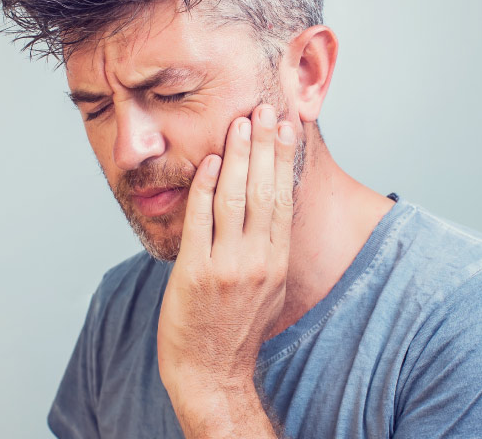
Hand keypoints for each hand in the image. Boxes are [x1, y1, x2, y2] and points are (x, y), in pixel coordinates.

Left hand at [156, 104, 296, 436]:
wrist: (211, 371)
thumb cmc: (236, 327)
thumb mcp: (267, 287)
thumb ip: (269, 247)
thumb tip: (270, 208)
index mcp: (276, 261)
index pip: (283, 197)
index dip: (283, 158)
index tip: (285, 126)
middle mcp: (257, 260)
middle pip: (263, 190)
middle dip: (263, 145)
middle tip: (263, 109)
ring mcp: (227, 266)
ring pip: (234, 198)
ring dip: (236, 157)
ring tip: (239, 124)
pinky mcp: (196, 272)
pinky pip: (200, 220)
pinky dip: (204, 187)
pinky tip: (206, 161)